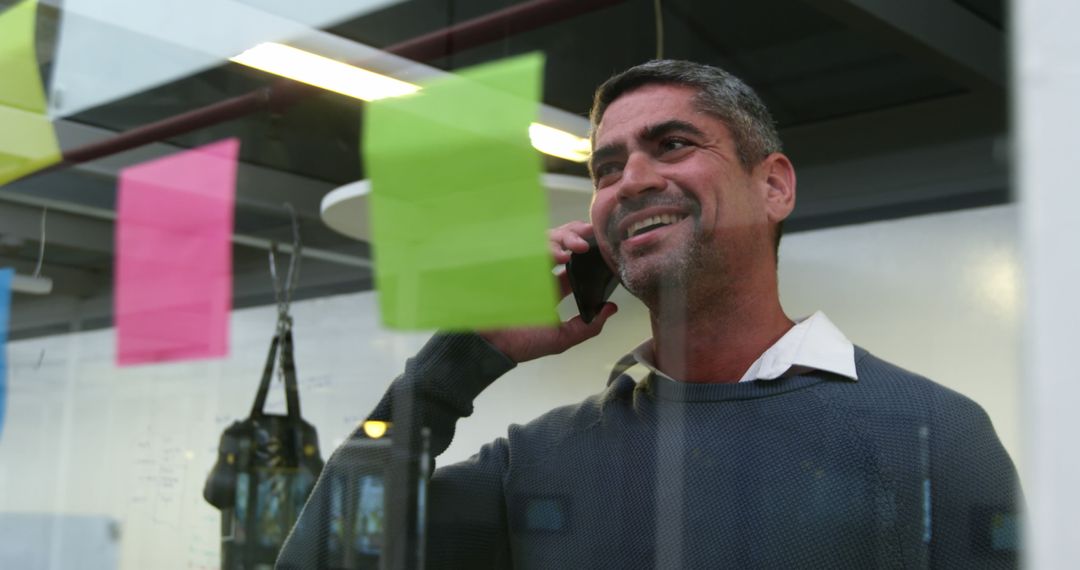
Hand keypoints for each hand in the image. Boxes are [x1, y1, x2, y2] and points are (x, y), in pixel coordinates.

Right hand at [478, 221, 618, 362]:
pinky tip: (559, 255)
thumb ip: (588, 327)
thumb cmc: (520, 344)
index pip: (572, 262)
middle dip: (576, 235)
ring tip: (577, 248)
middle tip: (592, 236)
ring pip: (545, 239)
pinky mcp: (509, 263)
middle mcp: (539, 274)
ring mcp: (523, 266)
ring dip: (564, 238)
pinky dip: (544, 246)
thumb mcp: (560, 339)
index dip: (587, 253)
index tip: (601, 249)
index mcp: (551, 288)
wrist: (489, 346)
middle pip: (560, 242)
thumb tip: (611, 308)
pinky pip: (526, 245)